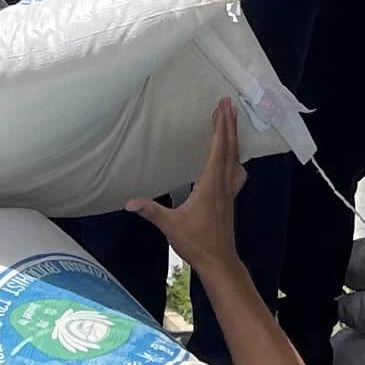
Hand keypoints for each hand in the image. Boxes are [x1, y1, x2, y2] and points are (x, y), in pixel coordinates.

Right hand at [127, 101, 245, 273]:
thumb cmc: (197, 243)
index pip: (217, 150)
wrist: (219, 261)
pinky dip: (235, 158)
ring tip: (233, 121)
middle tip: (229, 103)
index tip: (221, 109)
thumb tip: (129, 202)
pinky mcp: (230, 199)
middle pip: (229, 148)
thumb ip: (151, 211)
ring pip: (235, 158)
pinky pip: (235, 171)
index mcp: (210, 185)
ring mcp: (229, 191)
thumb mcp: (170, 226)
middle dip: (228, 125)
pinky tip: (235, 159)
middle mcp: (223, 184)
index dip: (219, 128)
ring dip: (233, 138)